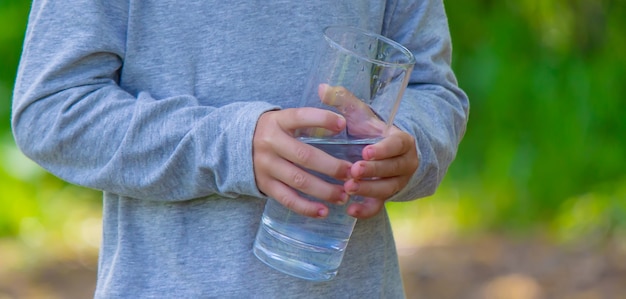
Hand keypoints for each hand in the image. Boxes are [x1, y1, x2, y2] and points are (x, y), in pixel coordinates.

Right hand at [253, 108, 351, 217]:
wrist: (237, 144)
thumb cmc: (275, 131)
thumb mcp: (285, 118)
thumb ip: (309, 120)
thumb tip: (342, 123)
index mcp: (278, 121)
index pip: (301, 117)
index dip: (322, 119)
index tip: (343, 124)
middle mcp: (270, 143)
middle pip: (305, 156)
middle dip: (332, 167)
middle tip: (352, 173)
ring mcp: (266, 165)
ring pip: (299, 181)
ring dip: (324, 190)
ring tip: (344, 195)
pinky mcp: (265, 184)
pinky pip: (287, 199)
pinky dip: (306, 207)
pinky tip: (323, 211)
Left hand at [318, 84, 418, 218]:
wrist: (379, 152)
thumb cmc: (367, 131)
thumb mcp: (359, 114)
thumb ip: (343, 100)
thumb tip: (322, 87)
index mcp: (402, 141)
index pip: (397, 144)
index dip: (383, 149)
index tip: (365, 150)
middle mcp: (404, 163)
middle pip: (392, 169)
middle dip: (373, 171)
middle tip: (353, 171)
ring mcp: (397, 182)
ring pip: (386, 189)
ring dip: (368, 190)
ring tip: (348, 188)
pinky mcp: (385, 197)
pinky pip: (379, 207)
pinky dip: (366, 210)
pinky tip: (350, 210)